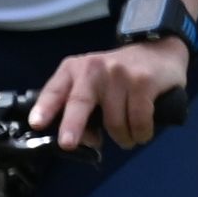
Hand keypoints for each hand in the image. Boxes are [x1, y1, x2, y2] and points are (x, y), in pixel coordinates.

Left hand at [38, 35, 188, 152]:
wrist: (160, 52)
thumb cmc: (119, 76)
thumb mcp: (94, 85)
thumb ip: (83, 110)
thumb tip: (86, 141)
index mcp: (73, 70)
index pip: (54, 90)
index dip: (45, 108)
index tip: (37, 123)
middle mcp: (93, 69)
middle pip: (79, 101)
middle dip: (72, 125)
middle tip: (67, 144)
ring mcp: (119, 74)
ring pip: (114, 120)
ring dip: (122, 138)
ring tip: (126, 138)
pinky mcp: (143, 82)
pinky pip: (139, 119)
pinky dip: (140, 133)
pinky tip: (141, 135)